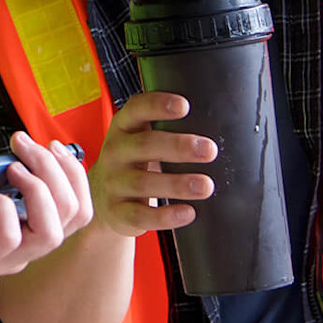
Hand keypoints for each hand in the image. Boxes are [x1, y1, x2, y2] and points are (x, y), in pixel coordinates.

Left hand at [0, 131, 92, 295]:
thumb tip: (15, 150)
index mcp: (27, 233)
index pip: (78, 210)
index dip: (74, 174)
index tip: (51, 145)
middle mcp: (22, 251)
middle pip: (73, 214)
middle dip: (57, 169)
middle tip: (23, 144)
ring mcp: (1, 260)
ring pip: (52, 232)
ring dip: (38, 188)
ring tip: (11, 168)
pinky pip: (9, 237)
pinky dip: (2, 207)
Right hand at [86, 92, 215, 236]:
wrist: (104, 198)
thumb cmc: (134, 162)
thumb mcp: (142, 139)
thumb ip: (166, 129)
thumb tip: (219, 125)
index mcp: (124, 127)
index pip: (136, 109)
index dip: (158, 105)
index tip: (184, 106)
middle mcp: (115, 152)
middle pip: (144, 145)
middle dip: (178, 146)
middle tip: (209, 150)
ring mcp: (113, 182)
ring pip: (143, 183)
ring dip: (177, 184)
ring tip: (205, 186)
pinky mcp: (117, 212)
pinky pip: (141, 215)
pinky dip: (166, 216)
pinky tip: (188, 213)